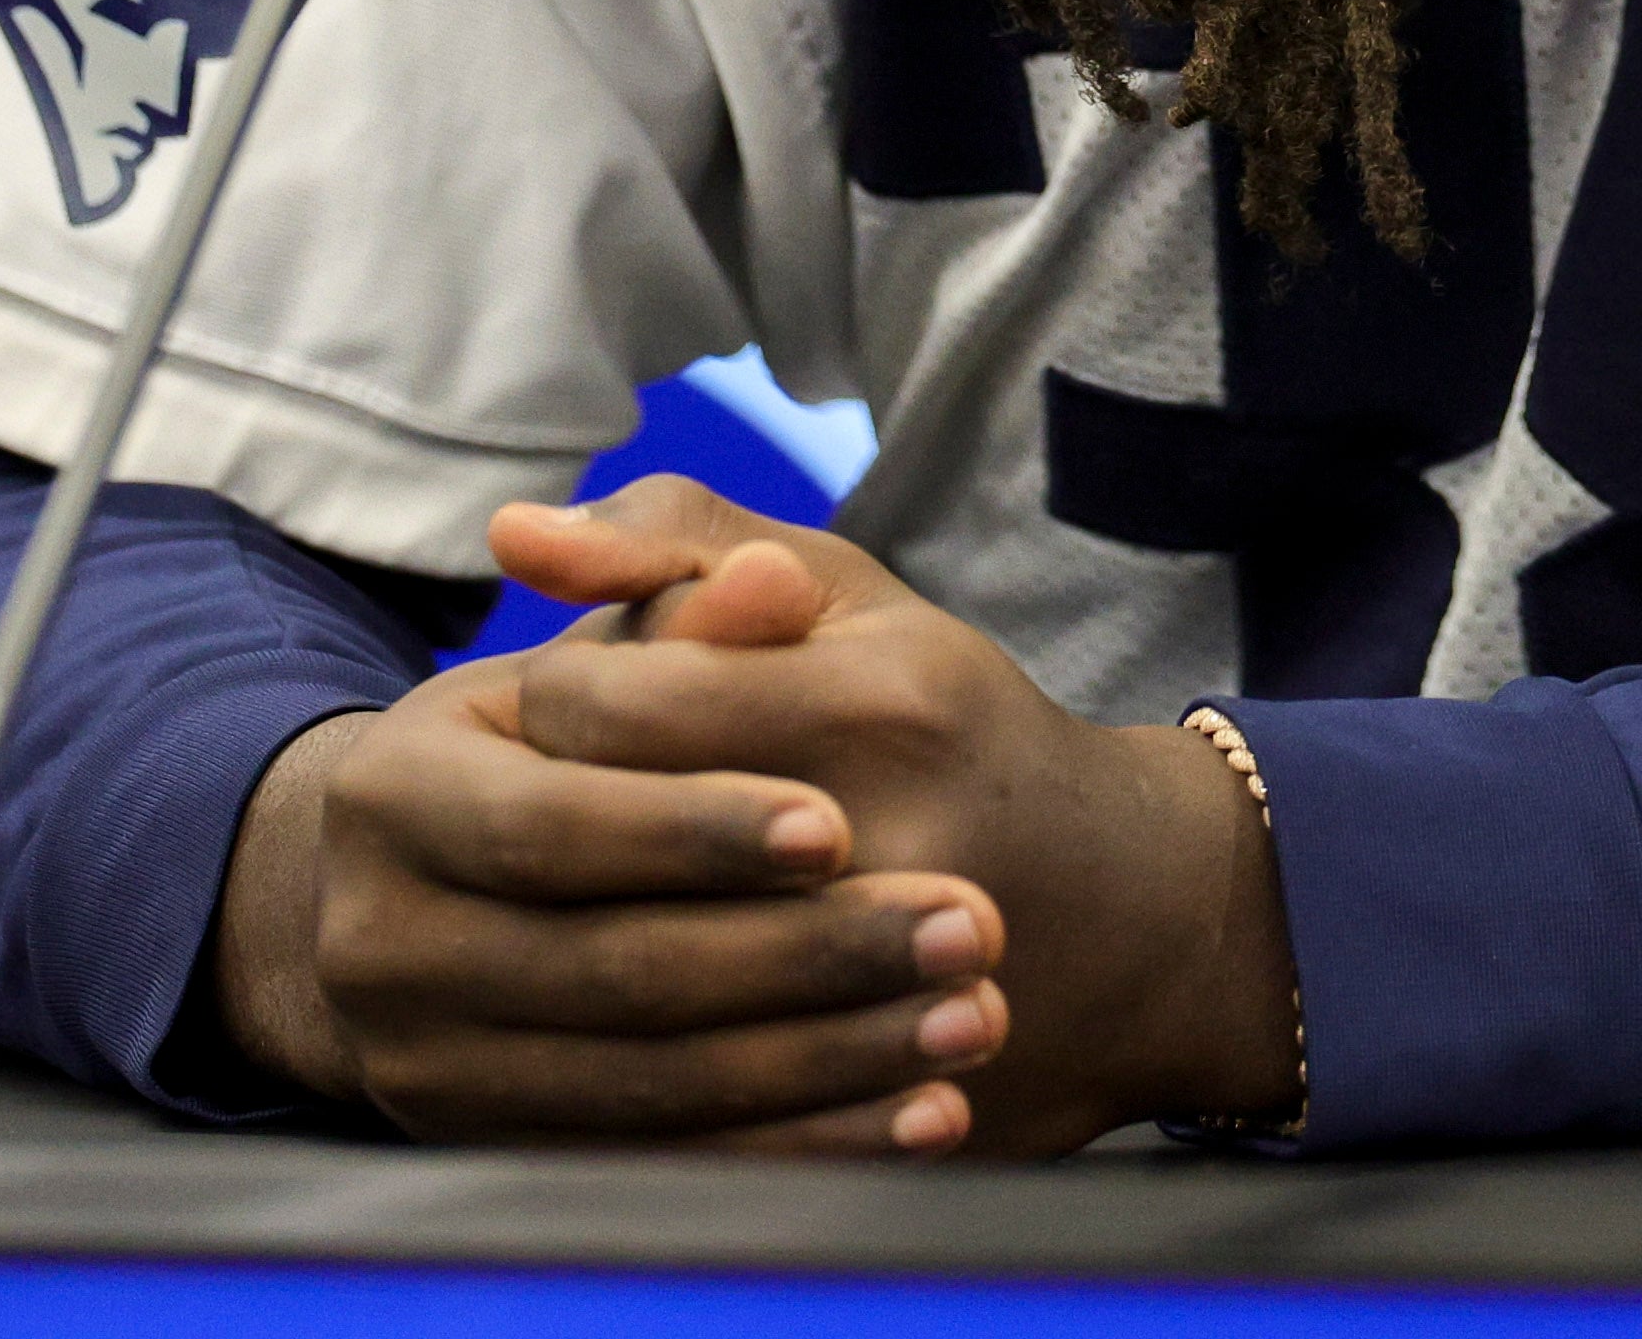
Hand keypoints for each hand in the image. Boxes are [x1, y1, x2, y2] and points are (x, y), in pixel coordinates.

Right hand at [211, 559, 1012, 1150]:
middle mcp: (380, 942)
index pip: (556, 821)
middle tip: (967, 929)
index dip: (698, 827)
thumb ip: (691, 605)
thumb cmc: (565, 741)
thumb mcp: (610, 657)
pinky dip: (806, 1146)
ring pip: (654, 1080)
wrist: (450, 890)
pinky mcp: (496, 1153)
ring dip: (832, 1059)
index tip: (837, 827)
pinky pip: (668, 1166)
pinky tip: (921, 1115)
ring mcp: (425, 1067)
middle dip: (808, 953)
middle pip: (615, 968)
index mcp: (393, 790)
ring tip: (970, 1018)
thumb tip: (773, 580)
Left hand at [487, 475, 1302, 1158]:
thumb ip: (673, 543)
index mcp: (872, 705)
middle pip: (606, 855)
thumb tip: (509, 534)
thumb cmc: (949, 721)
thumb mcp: (840, 595)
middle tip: (547, 827)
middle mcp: (890, 844)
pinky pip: (707, 1108)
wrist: (1133, 912)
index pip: (603, 709)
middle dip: (550, 836)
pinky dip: (638, 1076)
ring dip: (574, 958)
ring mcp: (893, 992)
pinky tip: (612, 1030)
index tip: (558, 714)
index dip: (548, 706)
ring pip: (643, 998)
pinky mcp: (884, 1093)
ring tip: (575, 914)